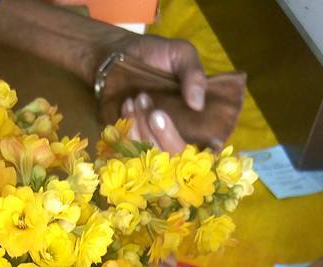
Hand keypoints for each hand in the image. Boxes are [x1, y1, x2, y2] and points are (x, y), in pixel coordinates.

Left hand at [117, 35, 205, 151]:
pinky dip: (128, 130)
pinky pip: (131, 151)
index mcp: (198, 120)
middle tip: (155, 112)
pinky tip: (127, 105)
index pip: (204, 151)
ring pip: (152, 154)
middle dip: (165, 136)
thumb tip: (198, 104)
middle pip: (176, 156)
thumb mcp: (180, 54)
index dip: (199, 150)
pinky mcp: (130, 143)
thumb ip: (193, 74)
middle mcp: (177, 136)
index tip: (188, 132)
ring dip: (145, 129)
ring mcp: (153, 143)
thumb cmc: (156, 55)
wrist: (118, 54)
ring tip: (140, 98)